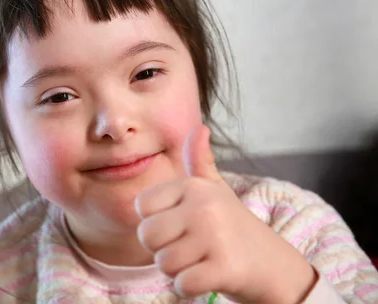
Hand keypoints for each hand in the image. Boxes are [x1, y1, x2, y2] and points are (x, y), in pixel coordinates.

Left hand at [134, 125, 316, 303]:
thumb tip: (200, 129)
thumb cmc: (233, 225)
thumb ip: (199, 161)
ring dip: (178, 270)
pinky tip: (208, 277)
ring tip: (202, 260)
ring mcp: (214, 236)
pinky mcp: (224, 268)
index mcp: (194, 186)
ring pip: (163, 263)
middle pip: (147, 236)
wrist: (274, 264)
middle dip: (163, 249)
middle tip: (190, 248)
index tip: (181, 224)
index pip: (142, 206)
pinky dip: (189, 288)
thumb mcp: (216, 190)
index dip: (155, 221)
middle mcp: (203, 206)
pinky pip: (182, 284)